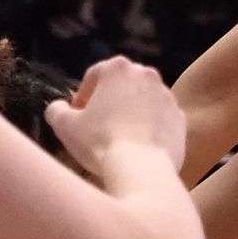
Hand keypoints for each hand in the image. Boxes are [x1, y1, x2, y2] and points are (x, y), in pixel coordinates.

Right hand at [47, 57, 186, 174]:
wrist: (143, 170)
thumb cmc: (101, 143)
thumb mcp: (65, 126)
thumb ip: (56, 111)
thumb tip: (58, 109)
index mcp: (117, 67)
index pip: (94, 77)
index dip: (83, 98)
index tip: (79, 117)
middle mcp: (146, 74)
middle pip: (121, 88)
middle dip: (110, 104)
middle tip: (100, 128)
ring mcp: (167, 97)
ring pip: (143, 104)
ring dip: (132, 116)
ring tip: (121, 141)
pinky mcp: (181, 121)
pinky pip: (160, 122)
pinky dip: (150, 131)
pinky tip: (140, 150)